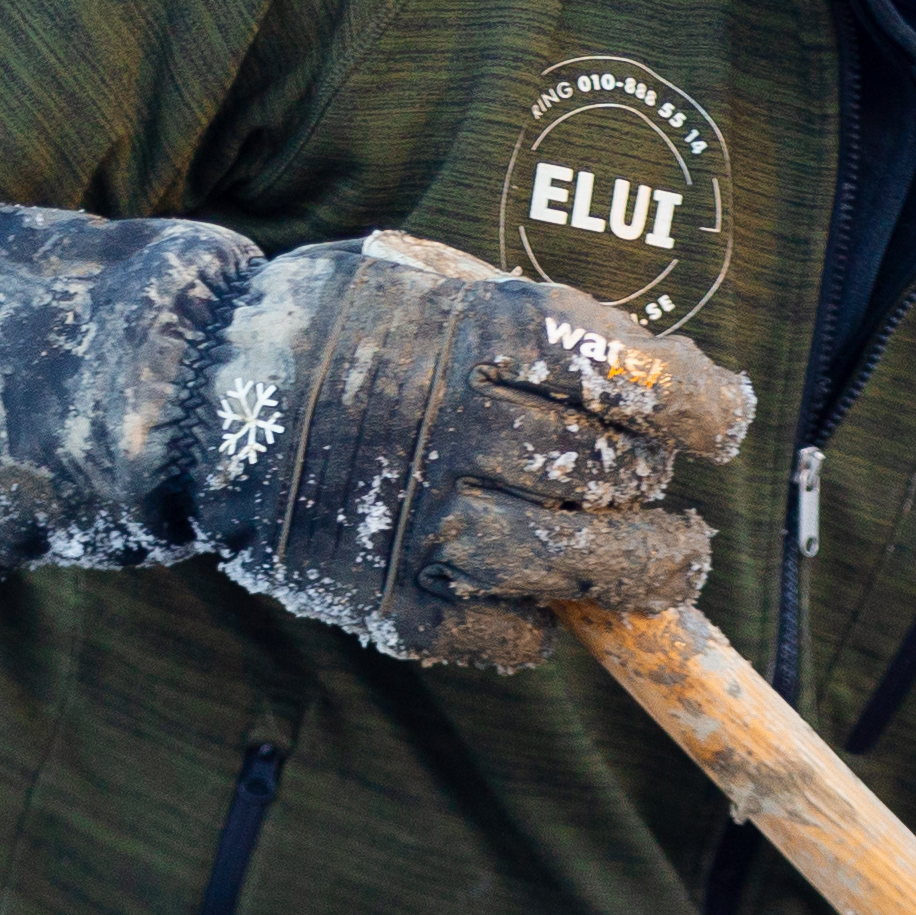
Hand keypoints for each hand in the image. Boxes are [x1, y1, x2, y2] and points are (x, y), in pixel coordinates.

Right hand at [191, 232, 753, 665]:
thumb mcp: (429, 279)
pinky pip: (508, 636)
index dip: (703, 405)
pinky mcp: (392, 603)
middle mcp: (457, 424)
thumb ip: (532, 326)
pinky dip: (536, 624)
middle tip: (645, 483)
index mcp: (477, 328)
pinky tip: (530, 594)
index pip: (633, 373)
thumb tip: (671, 384)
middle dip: (650, 480)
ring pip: (580, 566)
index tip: (721, 419)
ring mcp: (423, 521)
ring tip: (661, 560)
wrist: (193, 399)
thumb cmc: (338, 332)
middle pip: (616, 472)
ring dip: (639, 570)